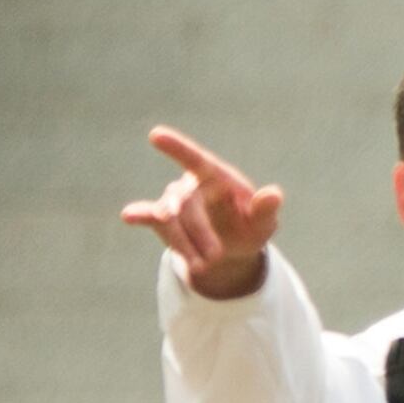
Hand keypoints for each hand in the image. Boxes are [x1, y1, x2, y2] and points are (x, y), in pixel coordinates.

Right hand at [120, 125, 283, 299]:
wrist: (233, 249)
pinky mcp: (163, 220)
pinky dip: (139, 215)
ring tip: (200, 267)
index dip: (177, 148)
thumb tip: (274, 196)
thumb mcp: (263, 222)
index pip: (194, 159)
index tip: (155, 135)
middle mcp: (191, 185)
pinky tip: (129, 216)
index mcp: (215, 176)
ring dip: (182, 243)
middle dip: (198, 232)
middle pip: (186, 205)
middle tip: (215, 257)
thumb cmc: (249, 226)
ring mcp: (175, 202)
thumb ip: (266, 210)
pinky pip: (149, 215)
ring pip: (170, 219)